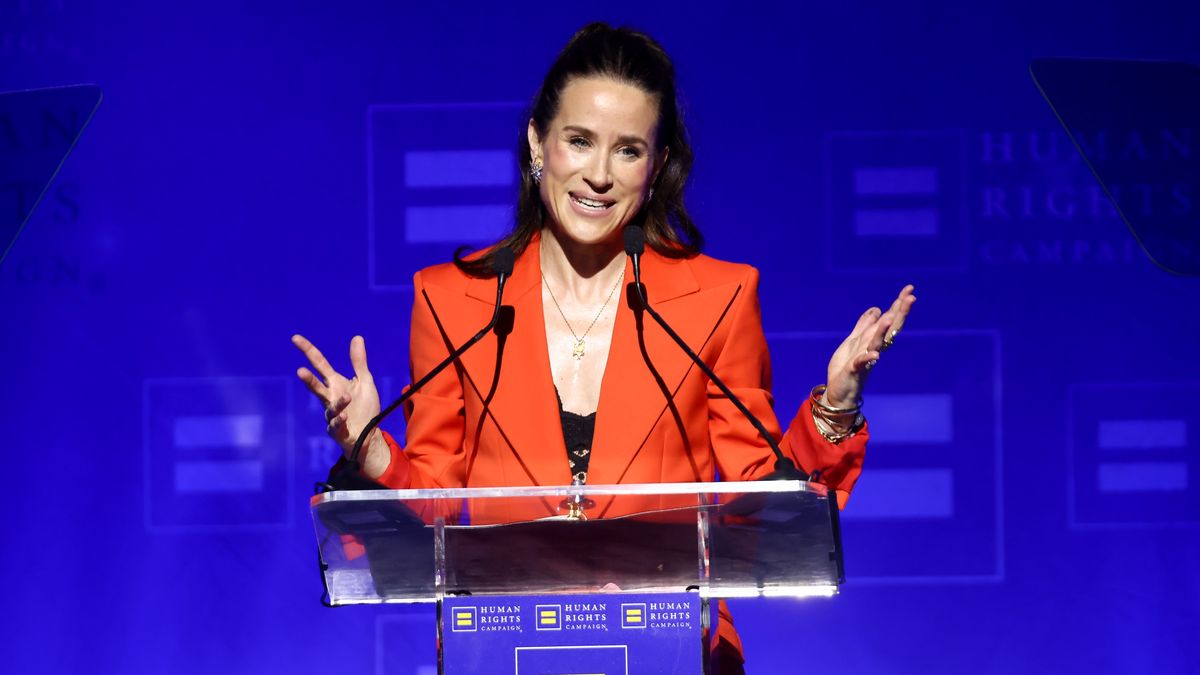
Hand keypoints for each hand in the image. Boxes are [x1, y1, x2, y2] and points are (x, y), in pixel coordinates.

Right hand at [292, 334, 380, 456]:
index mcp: (335, 383)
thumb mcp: (365, 381)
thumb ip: (359, 362)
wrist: (369, 433)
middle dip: (308, 380)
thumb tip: (357, 337)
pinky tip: (345, 416)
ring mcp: (332, 414)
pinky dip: (340, 420)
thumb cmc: (365, 407)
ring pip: (330, 407)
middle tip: (300, 372)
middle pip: (316, 386)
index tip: (295, 338)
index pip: (319, 363)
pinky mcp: (337, 430)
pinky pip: (336, 424)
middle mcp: (330, 397)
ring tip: (348, 398)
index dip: (308, 351)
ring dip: (339, 403)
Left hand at [824, 285, 915, 407]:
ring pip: (876, 343)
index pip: (888, 319)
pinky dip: (867, 358)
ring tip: (888, 317)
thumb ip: (864, 326)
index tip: (909, 289)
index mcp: (872, 340)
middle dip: (899, 313)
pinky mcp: (854, 371)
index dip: (898, 304)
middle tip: (911, 297)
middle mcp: (873, 348)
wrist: (839, 392)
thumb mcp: (853, 341)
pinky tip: (875, 355)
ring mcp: (865, 359)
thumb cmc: (846, 368)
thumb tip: (876, 309)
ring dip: (882, 331)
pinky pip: (861, 363)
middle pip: (889, 329)